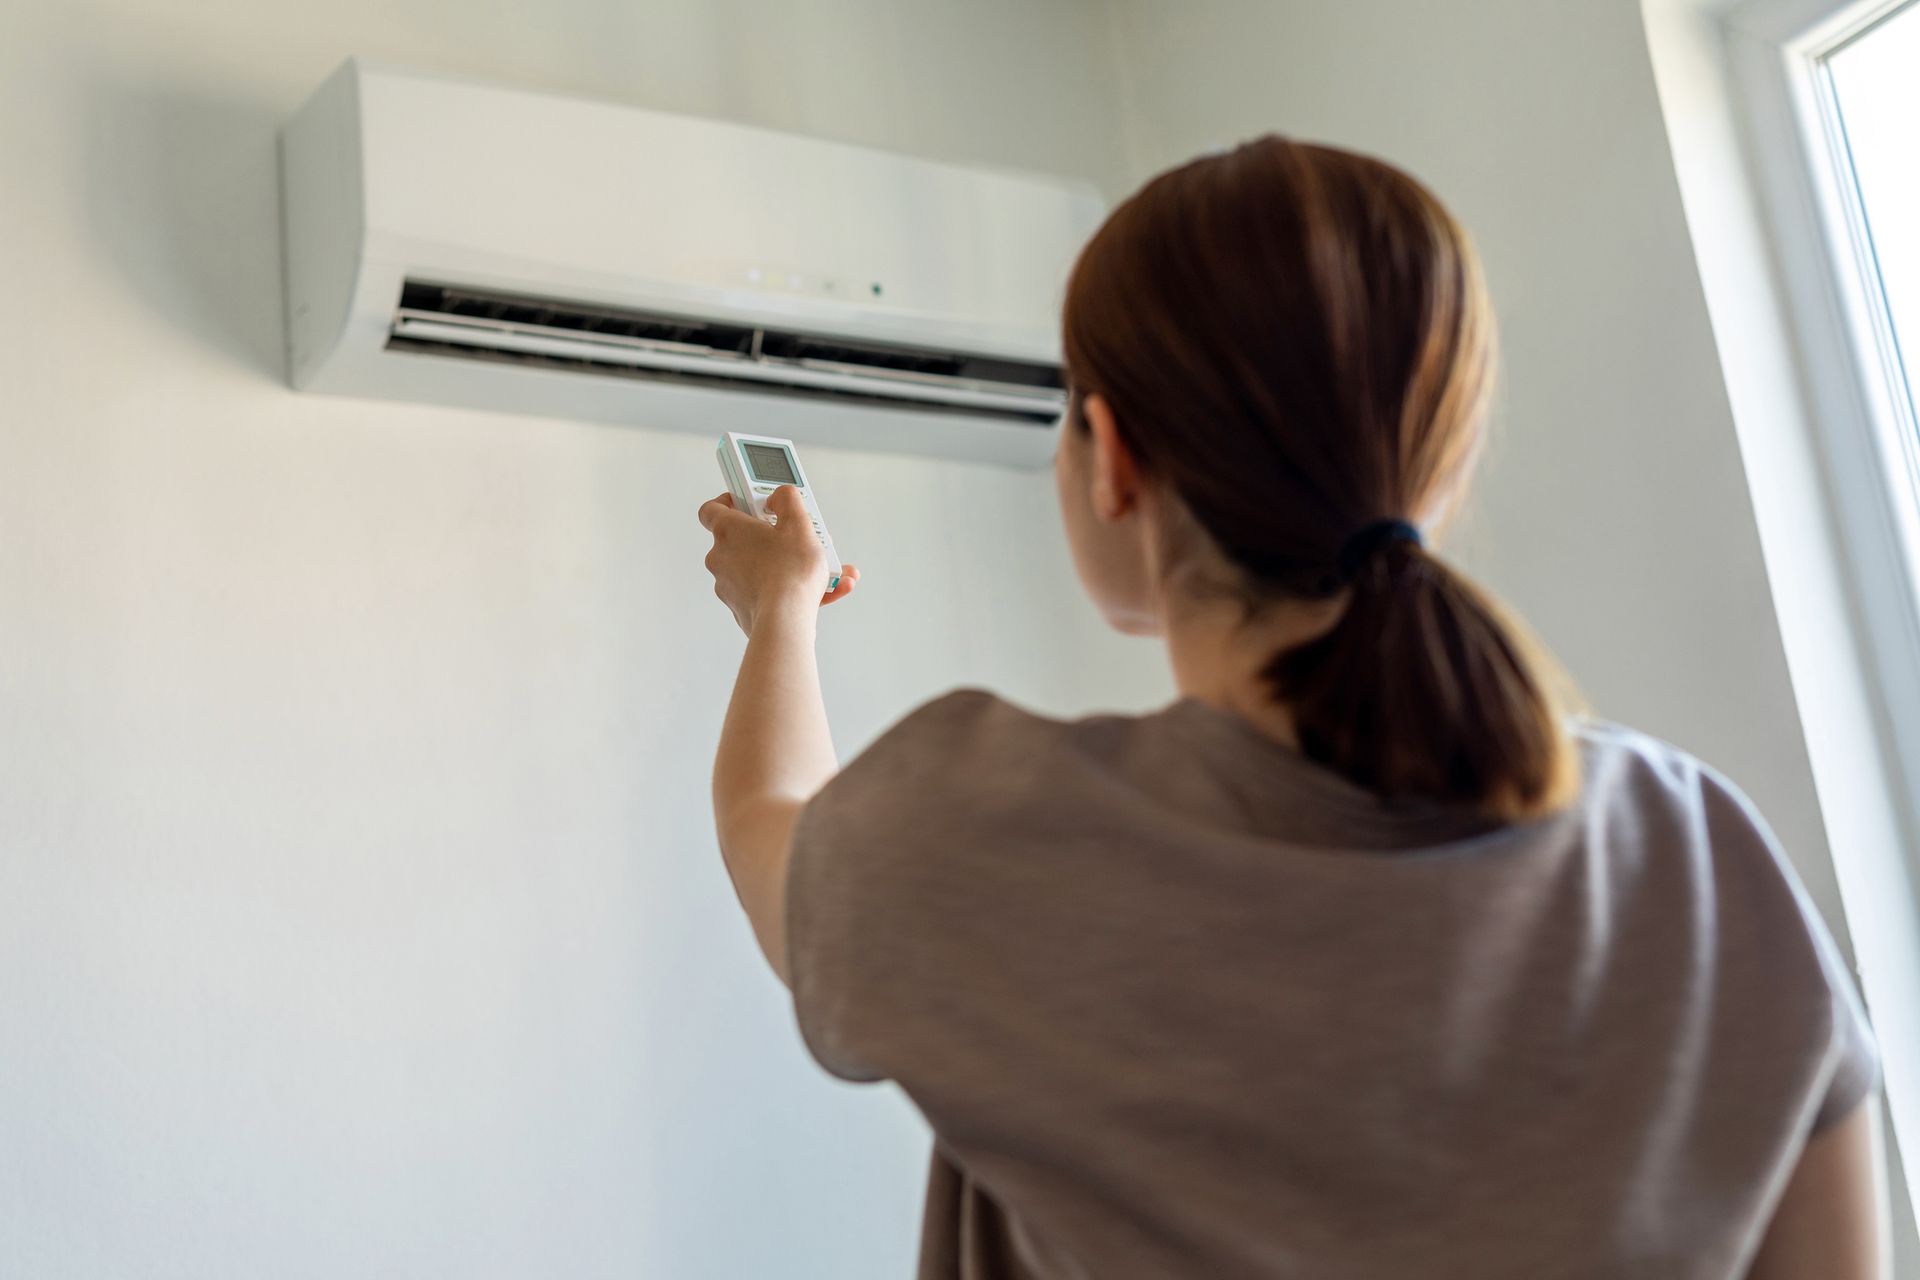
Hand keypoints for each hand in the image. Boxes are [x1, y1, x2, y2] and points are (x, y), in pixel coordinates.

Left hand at [698, 487, 858, 634]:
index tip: (749, 502)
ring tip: (824, 568)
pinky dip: (791, 589)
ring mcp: (729, 585)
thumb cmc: (789, 574)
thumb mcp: (798, 523)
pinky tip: (826, 589)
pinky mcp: (742, 608)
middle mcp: (721, 558)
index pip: (712, 509)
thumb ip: (788, 499)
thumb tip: (780, 496)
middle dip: (773, 537)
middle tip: (797, 537)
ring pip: (761, 568)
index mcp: (728, 531)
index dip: (729, 502)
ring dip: (789, 564)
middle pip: (744, 540)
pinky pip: (767, 591)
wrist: (784, 623)